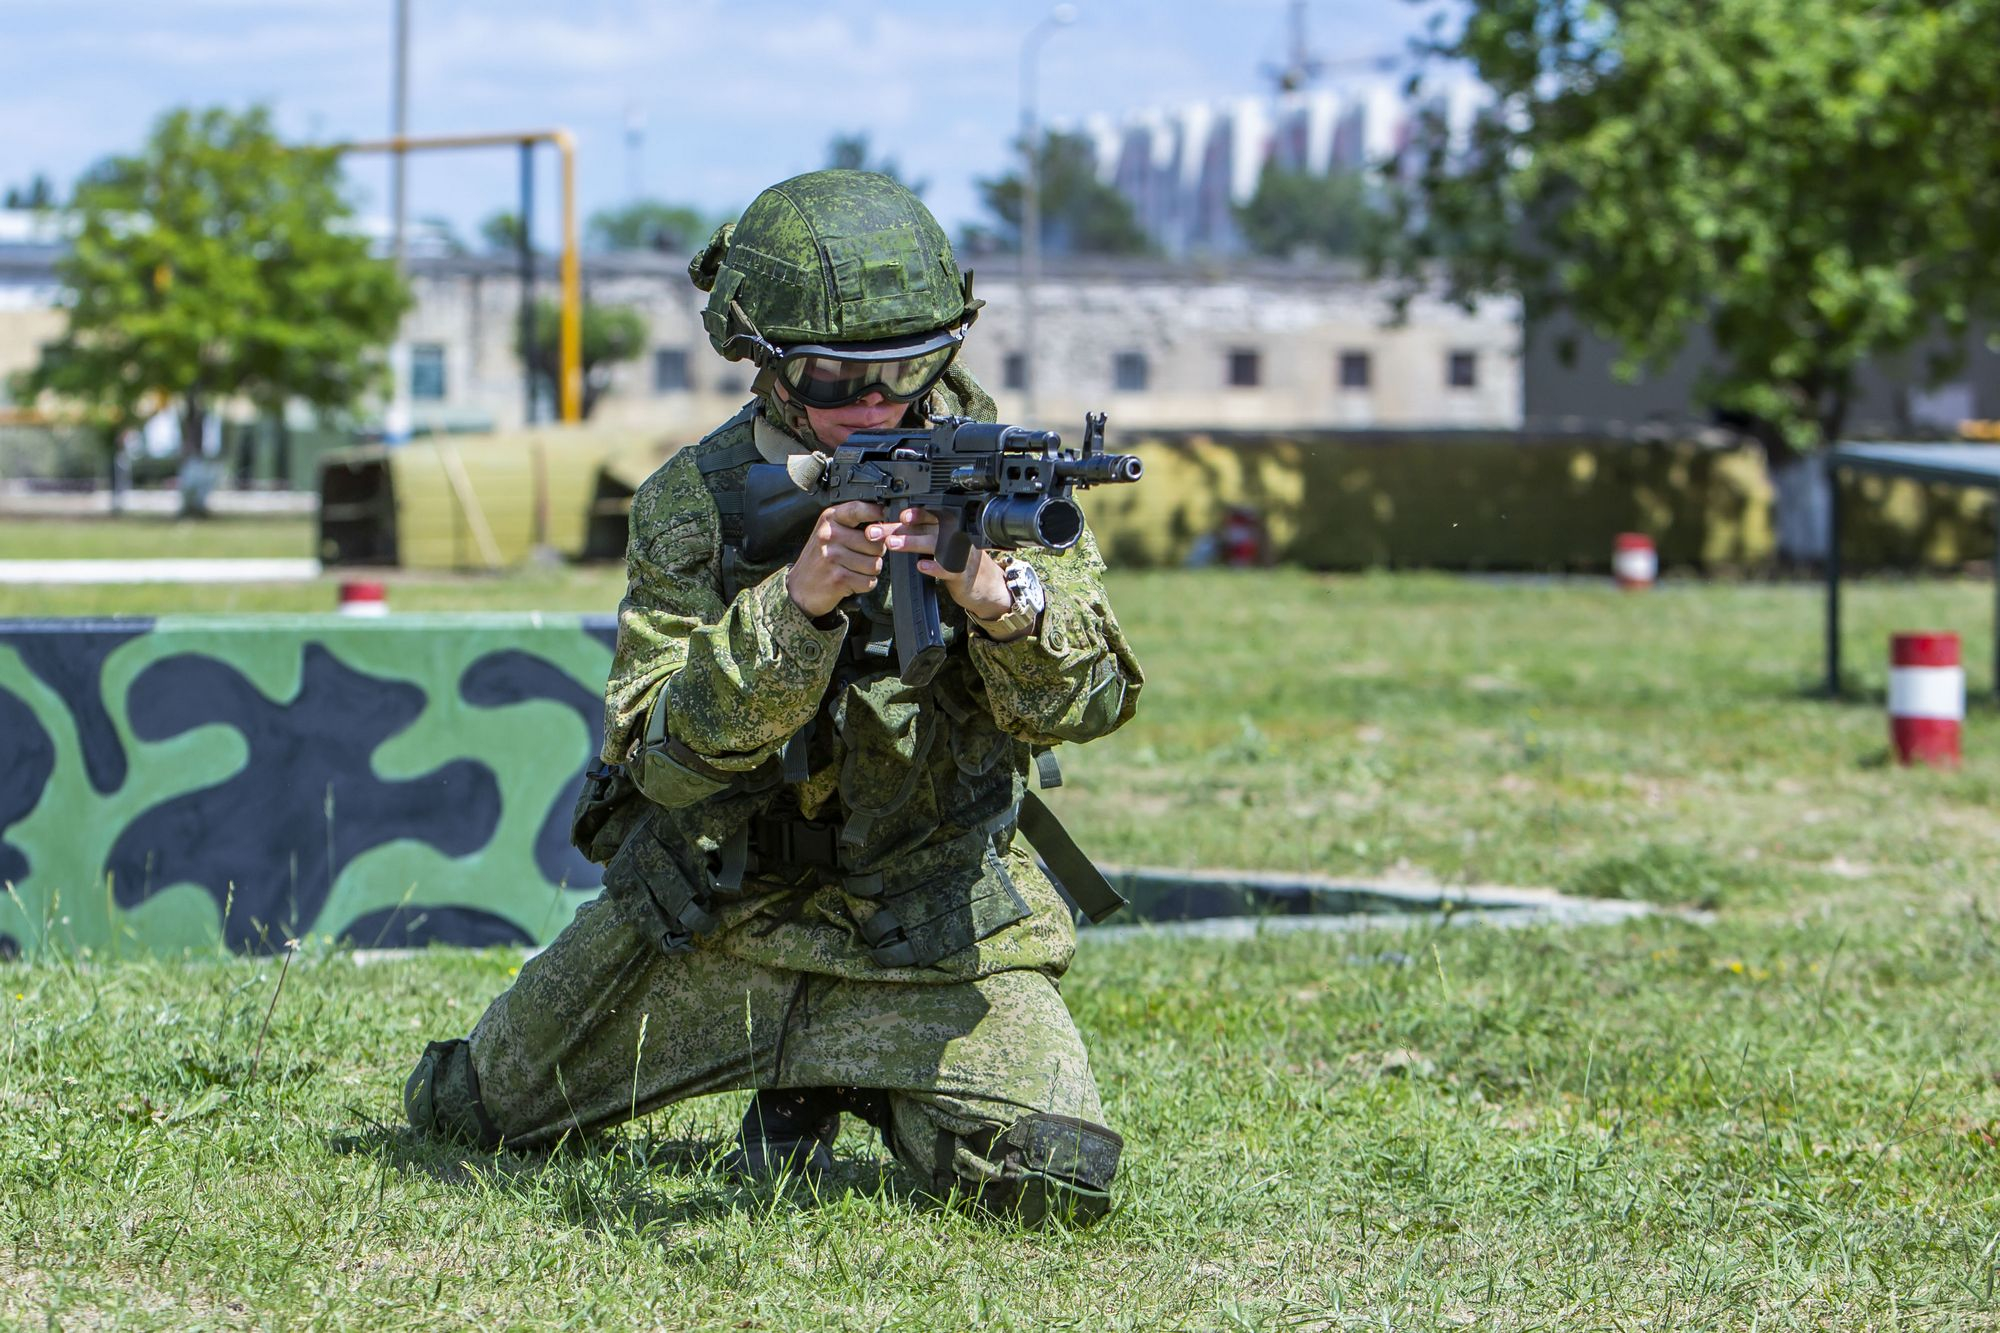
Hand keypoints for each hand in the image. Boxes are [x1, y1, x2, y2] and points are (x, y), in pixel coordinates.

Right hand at [786, 501, 888, 618]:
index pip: (857, 509)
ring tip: (855, 569)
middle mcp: (830, 535)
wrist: (799, 589)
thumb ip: (852, 524)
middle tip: (861, 557)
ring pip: (875, 564)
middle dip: (875, 554)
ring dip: (870, 571)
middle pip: (876, 543)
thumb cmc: (819, 559)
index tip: (884, 516)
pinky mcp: (838, 579)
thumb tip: (884, 524)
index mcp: (830, 519)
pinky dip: (865, 584)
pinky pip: (869, 581)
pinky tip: (852, 581)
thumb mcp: (829, 532)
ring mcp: (833, 557)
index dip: (875, 512)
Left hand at [869, 508, 1013, 620]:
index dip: (913, 513)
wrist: (987, 585)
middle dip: (901, 528)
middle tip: (878, 531)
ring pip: (936, 544)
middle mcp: (956, 535)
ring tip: (892, 544)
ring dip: (913, 542)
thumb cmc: (960, 561)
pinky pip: (949, 569)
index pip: (929, 515)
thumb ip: (920, 534)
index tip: (896, 514)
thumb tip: (888, 528)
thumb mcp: (940, 544)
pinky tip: (922, 566)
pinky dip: (935, 567)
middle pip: (927, 527)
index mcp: (950, 525)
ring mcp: (961, 553)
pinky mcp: (963, 573)